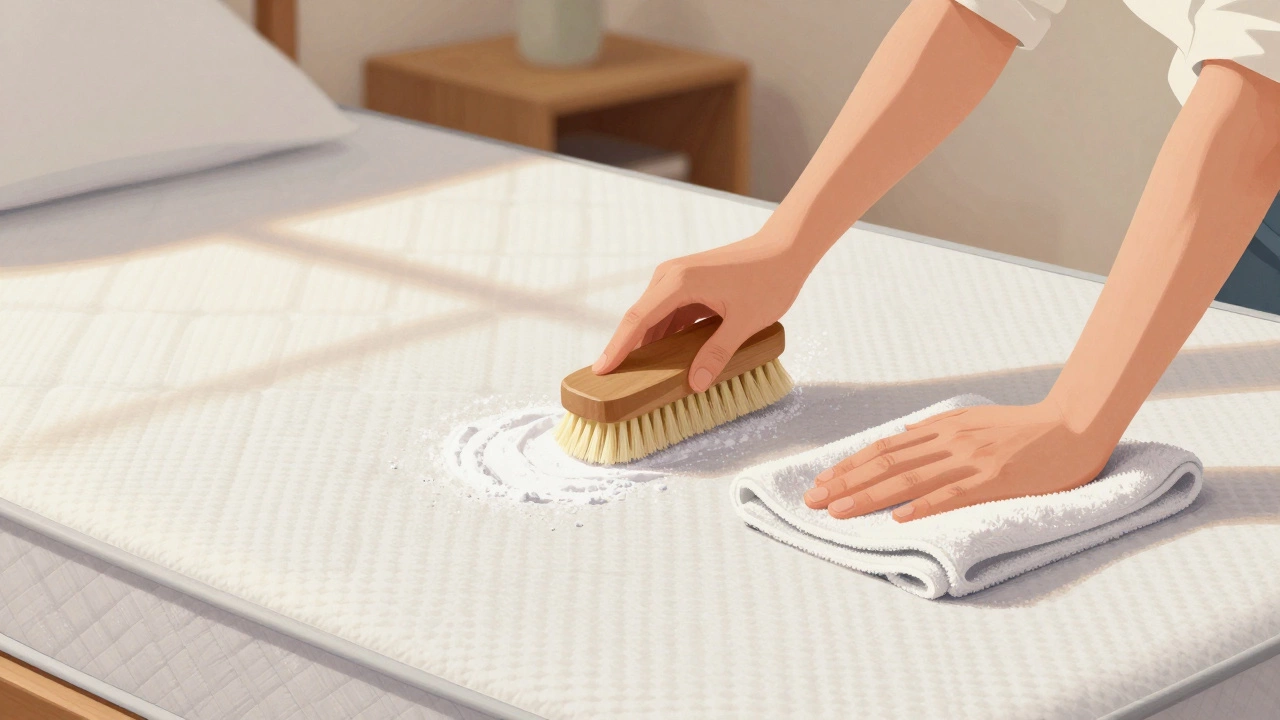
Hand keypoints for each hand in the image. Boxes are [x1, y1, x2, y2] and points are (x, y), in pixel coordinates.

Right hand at [593, 233, 811, 391]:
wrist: (786, 250)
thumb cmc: (769, 280)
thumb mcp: (744, 323)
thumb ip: (717, 354)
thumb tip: (695, 384)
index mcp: (678, 282)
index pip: (636, 320)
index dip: (617, 348)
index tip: (601, 370)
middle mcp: (670, 276)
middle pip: (639, 318)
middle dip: (626, 349)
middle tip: (613, 383)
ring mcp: (678, 277)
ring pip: (653, 316)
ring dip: (646, 344)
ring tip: (636, 375)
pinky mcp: (688, 283)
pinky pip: (667, 312)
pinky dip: (663, 334)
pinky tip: (664, 356)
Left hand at [803, 401, 1117, 521]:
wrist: (1075, 424)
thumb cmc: (1025, 428)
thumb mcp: (973, 420)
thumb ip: (936, 431)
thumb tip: (899, 437)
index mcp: (944, 428)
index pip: (886, 449)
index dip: (850, 466)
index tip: (822, 482)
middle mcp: (951, 442)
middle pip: (887, 464)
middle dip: (846, 483)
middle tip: (813, 500)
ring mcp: (973, 461)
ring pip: (910, 480)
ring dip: (869, 496)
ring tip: (839, 511)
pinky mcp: (996, 480)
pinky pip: (954, 494)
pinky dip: (924, 506)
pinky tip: (899, 518)